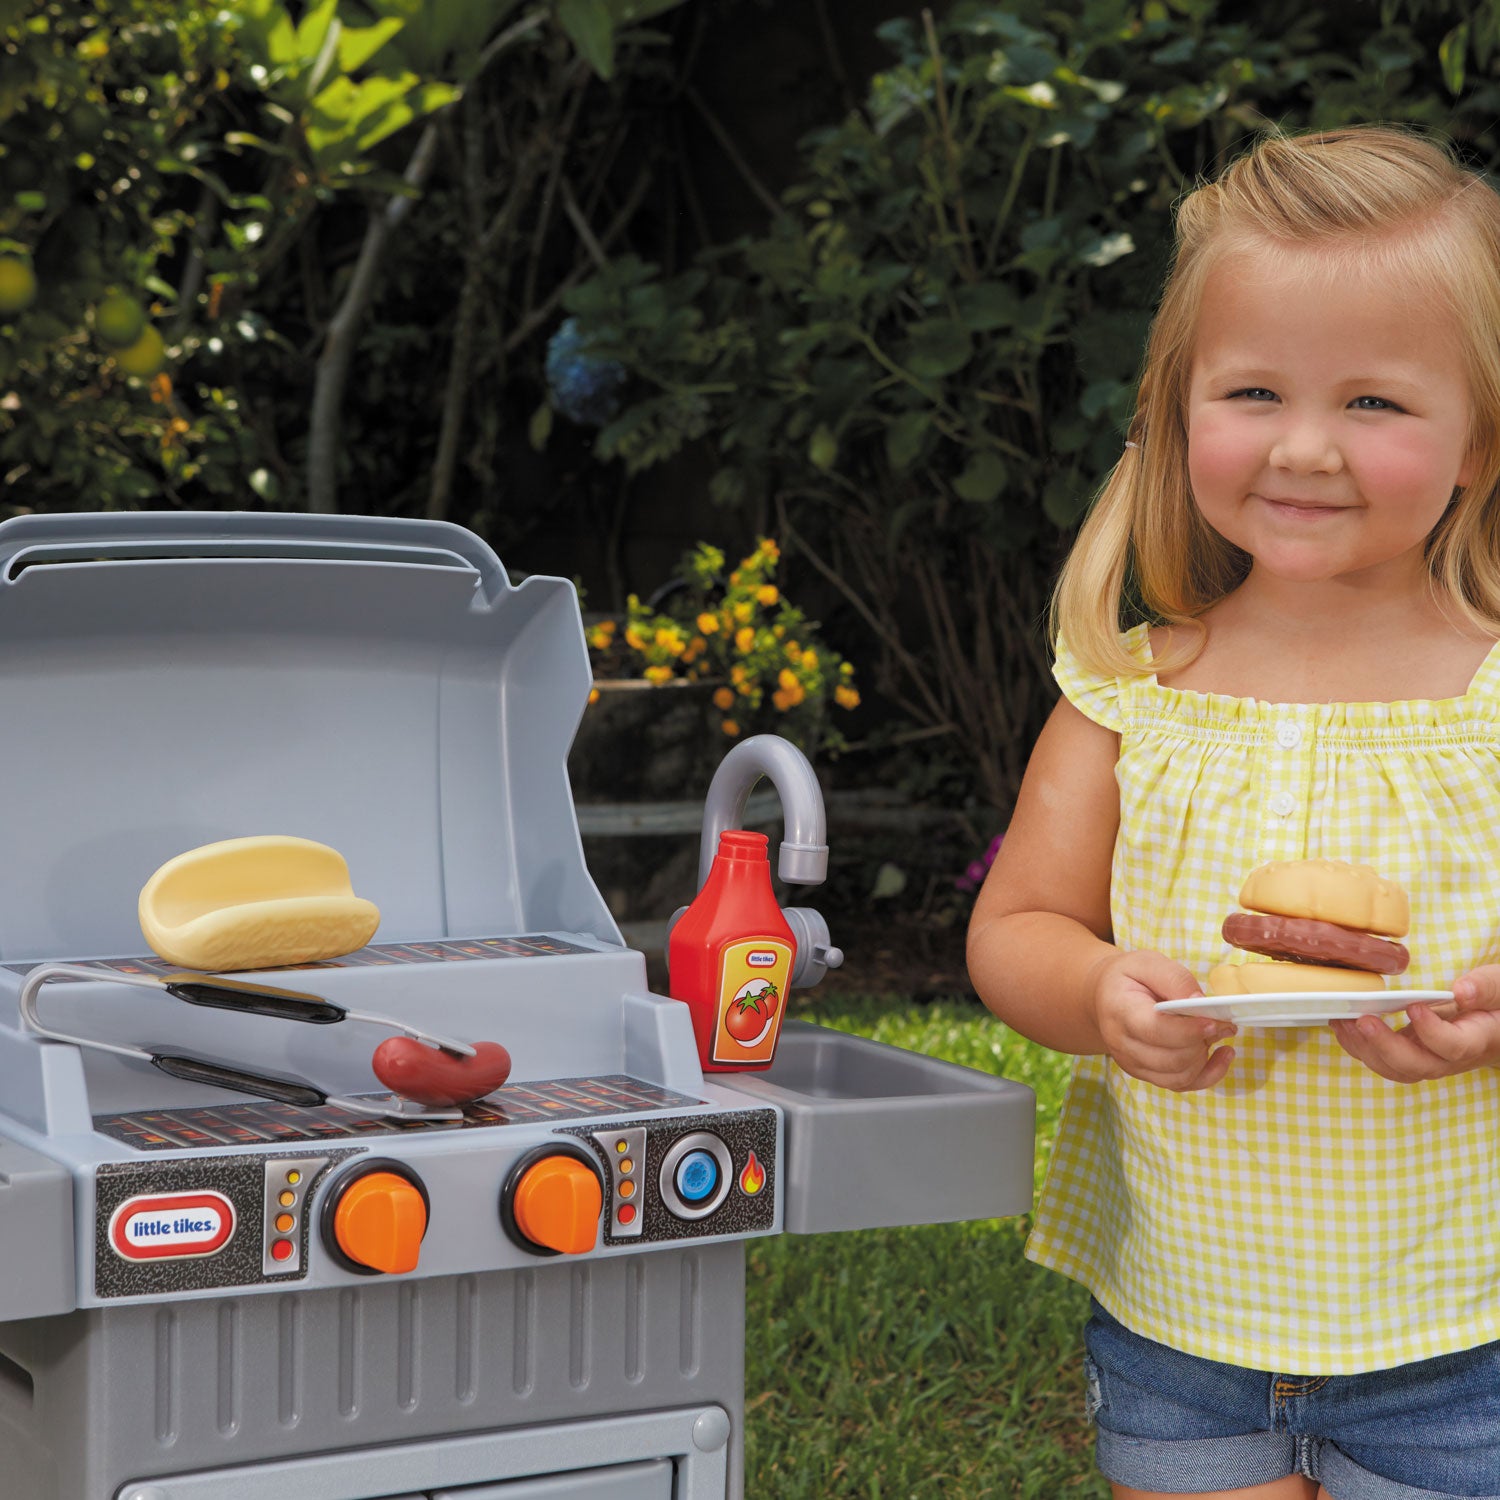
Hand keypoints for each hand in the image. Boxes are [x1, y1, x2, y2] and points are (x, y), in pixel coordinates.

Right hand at [1089, 949, 1235, 1091]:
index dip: (1188, 1030)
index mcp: (1120, 1011)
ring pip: (1179, 1076)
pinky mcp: (1145, 1074)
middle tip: (1222, 1021)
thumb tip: (1200, 1001)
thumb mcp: (1147, 962)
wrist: (1105, 997)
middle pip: (1171, 1059)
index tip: (1215, 1020)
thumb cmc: (1128, 978)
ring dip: (1205, 1058)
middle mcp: (1122, 1044)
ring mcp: (1132, 1063)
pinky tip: (1221, 1055)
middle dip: (1202, 1042)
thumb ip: (1175, 979)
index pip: (1155, 1030)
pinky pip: (1181, 1085)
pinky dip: (1208, 1075)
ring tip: (1217, 1033)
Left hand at [1329, 965, 1499, 1081]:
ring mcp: (1429, 1060)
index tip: (1414, 1007)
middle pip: (1416, 1066)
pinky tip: (1342, 1025)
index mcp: (1476, 1041)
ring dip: (1365, 1048)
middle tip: (1363, 1019)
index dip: (1431, 1033)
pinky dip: (1359, 1046)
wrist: (1496, 1024)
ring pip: (1395, 1069)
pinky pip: (1383, 1060)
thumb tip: (1461, 990)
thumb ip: (1485, 988)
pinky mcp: (1411, 1054)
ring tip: (1343, 1021)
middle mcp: (1450, 1059)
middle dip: (1385, 1046)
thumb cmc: (1498, 1003)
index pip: (1452, 1047)